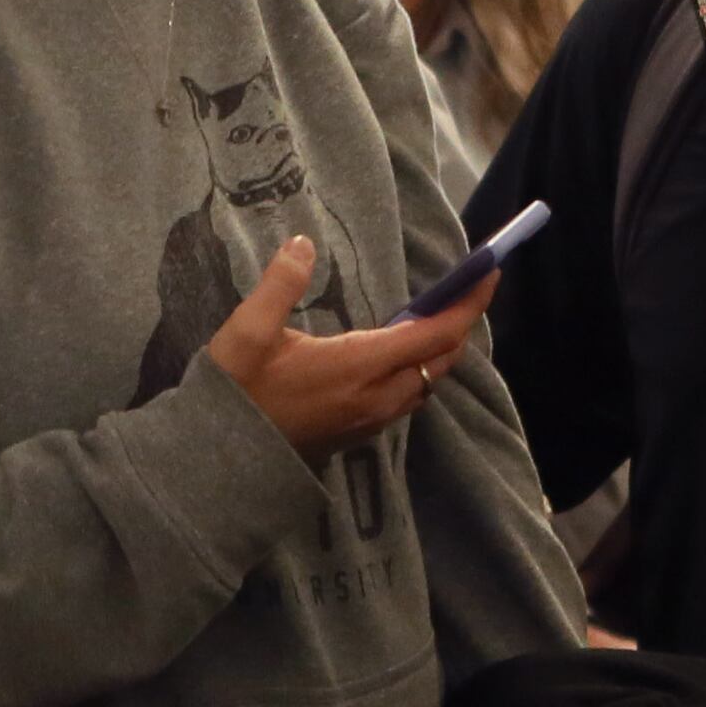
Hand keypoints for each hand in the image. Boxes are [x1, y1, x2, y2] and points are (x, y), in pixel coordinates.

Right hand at [206, 238, 485, 461]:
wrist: (217, 461)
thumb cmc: (234, 395)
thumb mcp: (247, 333)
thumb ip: (279, 285)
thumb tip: (303, 244)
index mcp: (357, 366)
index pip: (434, 334)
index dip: (467, 304)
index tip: (488, 274)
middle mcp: (375, 397)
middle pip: (441, 360)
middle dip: (460, 323)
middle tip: (464, 289)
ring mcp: (368, 420)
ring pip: (425, 383)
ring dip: (438, 350)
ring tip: (432, 317)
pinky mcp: (357, 433)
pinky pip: (406, 399)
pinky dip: (417, 371)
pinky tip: (396, 355)